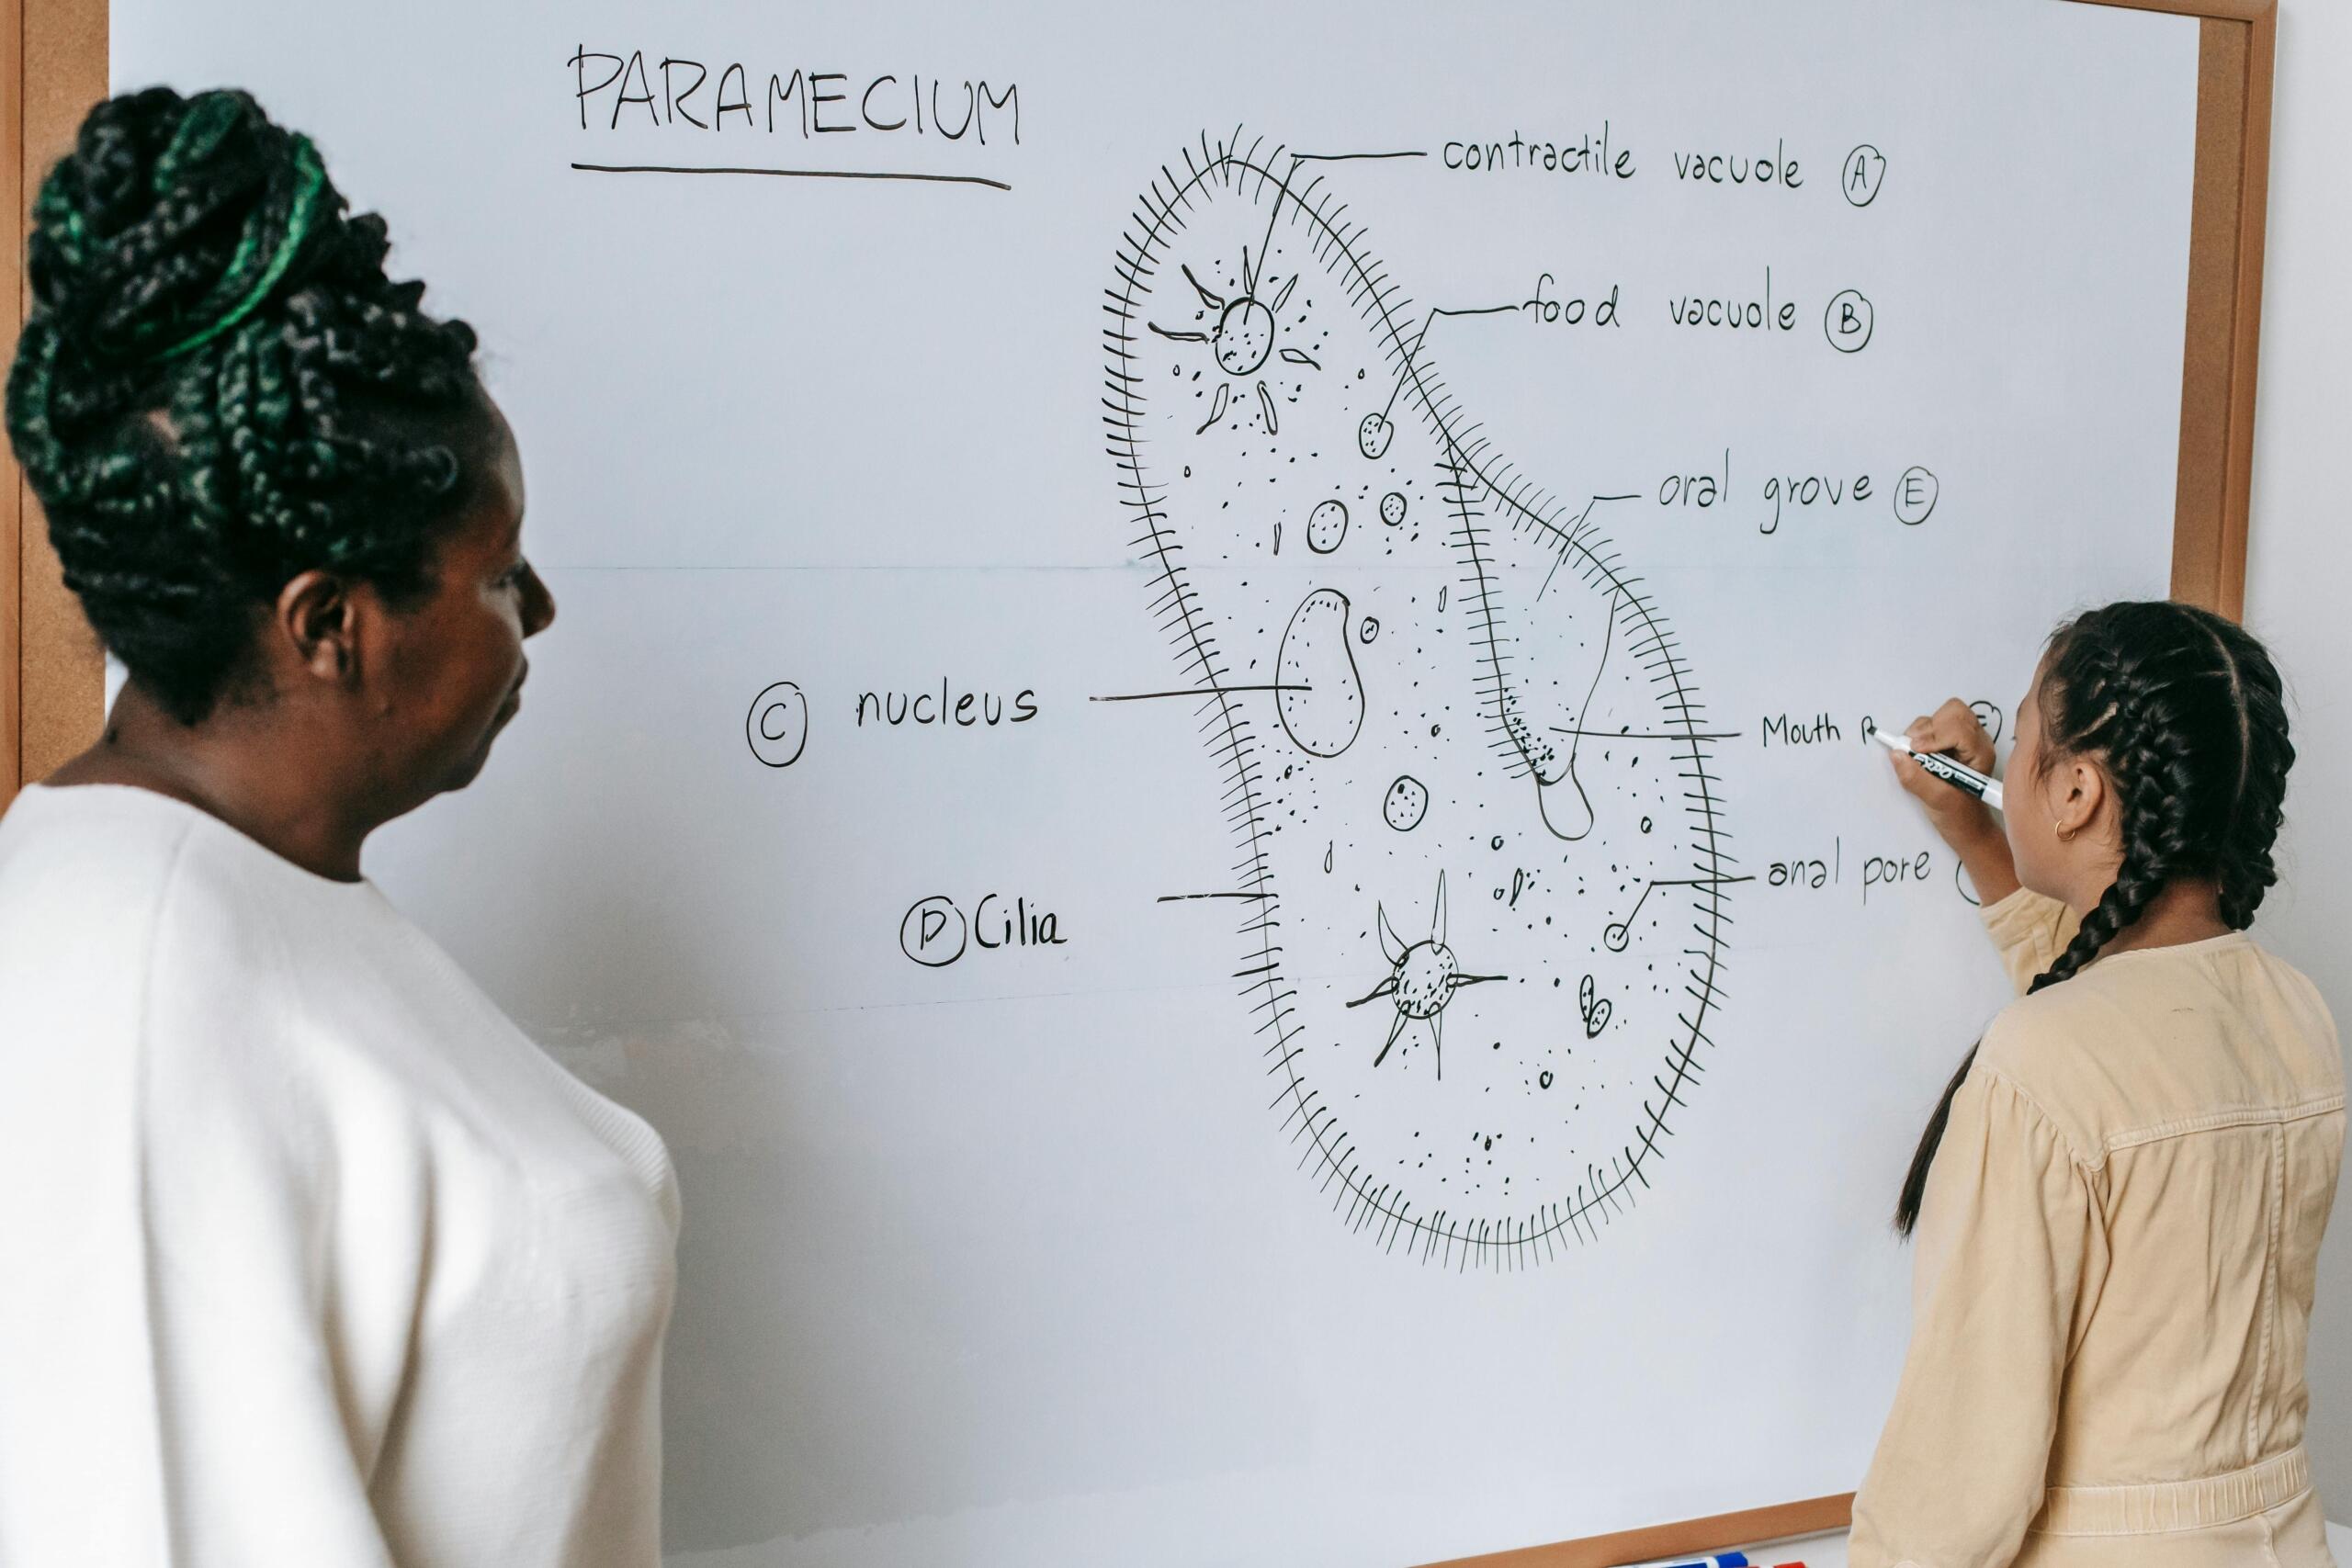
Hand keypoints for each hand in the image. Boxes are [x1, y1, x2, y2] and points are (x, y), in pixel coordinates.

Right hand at [1889, 699, 1999, 848]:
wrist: (1966, 825)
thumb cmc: (1958, 816)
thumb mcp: (1937, 801)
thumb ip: (1916, 779)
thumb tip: (1896, 755)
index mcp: (1980, 754)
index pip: (1960, 729)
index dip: (1935, 736)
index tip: (1917, 752)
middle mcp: (1975, 741)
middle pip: (1954, 712)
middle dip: (1930, 727)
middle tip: (1915, 749)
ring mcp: (1964, 738)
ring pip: (1944, 713)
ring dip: (1923, 729)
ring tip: (1915, 752)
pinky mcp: (1950, 739)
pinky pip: (1934, 722)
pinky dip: (1920, 732)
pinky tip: (1918, 752)